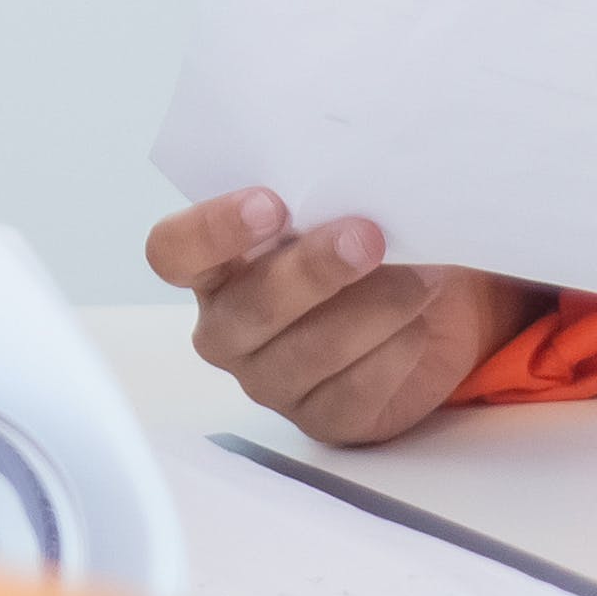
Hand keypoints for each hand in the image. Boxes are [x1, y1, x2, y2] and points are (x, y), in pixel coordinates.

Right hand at [142, 191, 542, 447]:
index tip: (272, 203)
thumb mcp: (339, 204)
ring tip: (422, 278)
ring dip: (375, 309)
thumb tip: (356, 177)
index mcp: (214, 264)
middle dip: (313, 272)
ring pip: (311, 352)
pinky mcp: (323, 418)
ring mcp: (270, 381)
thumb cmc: (363, 237)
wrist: (423, 301)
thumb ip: (325, 193)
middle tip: (369, 237)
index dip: (212, 230)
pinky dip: (396, 351)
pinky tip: (419, 325)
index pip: (173, 251)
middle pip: (249, 309)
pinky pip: (355, 391)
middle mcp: (228, 328)